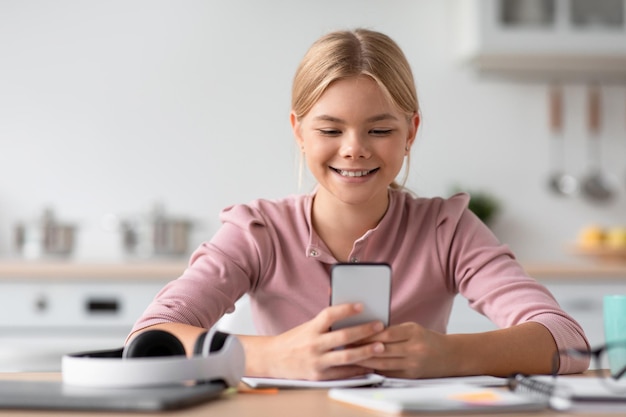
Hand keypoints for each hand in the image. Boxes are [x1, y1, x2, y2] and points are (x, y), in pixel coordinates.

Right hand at [258, 303, 385, 379]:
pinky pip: (343, 373)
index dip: (346, 309)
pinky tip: (370, 364)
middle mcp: (313, 345)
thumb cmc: (295, 340)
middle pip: (343, 336)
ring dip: (366, 351)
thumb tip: (343, 301)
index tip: (362, 305)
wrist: (273, 359)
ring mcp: (317, 362)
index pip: (330, 315)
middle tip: (380, 325)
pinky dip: (358, 368)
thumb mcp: (307, 326)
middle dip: (364, 330)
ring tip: (380, 346)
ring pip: (346, 356)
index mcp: (311, 329)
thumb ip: (325, 320)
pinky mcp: (319, 376)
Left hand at [355, 322, 453, 378]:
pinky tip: (363, 367)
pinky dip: (374, 370)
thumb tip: (366, 331)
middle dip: (362, 348)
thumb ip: (393, 331)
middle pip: (383, 349)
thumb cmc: (426, 339)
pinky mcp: (411, 376)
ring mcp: (413, 364)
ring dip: (365, 360)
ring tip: (350, 356)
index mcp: (414, 332)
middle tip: (345, 345)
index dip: (368, 334)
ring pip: (383, 363)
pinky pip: (388, 373)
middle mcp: (414, 349)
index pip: (386, 334)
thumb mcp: (412, 328)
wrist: (450, 356)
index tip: (353, 333)